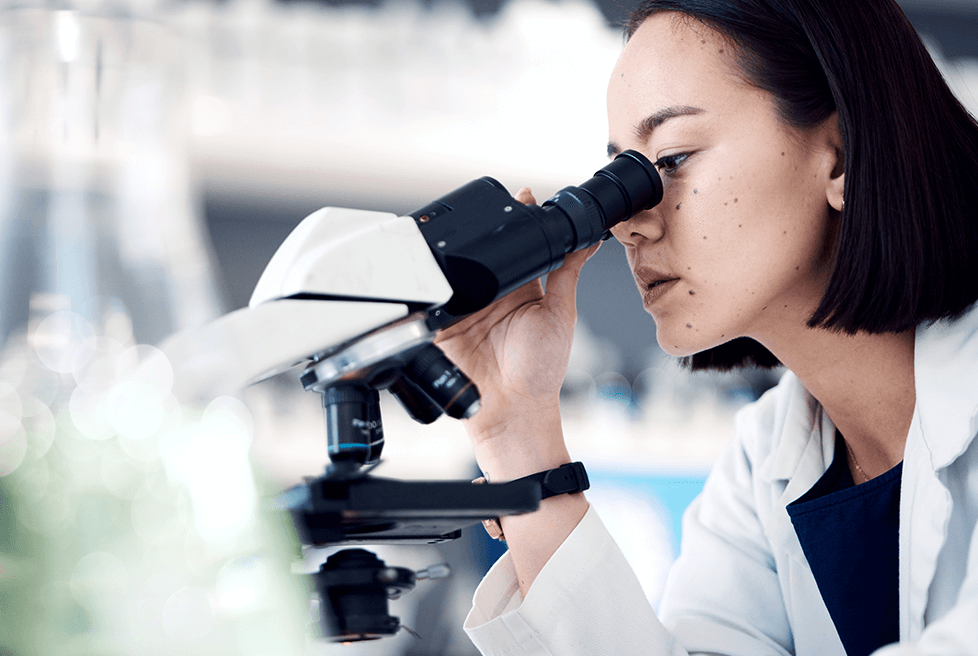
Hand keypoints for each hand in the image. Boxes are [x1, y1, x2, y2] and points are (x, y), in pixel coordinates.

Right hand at [434, 187, 599, 471]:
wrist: (512, 410)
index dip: (517, 221)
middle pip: (485, 252)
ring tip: (464, 231)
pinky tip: (442, 267)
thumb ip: (567, 274)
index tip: (521, 195)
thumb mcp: (560, 315)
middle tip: (489, 205)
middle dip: (484, 229)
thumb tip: (589, 240)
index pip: (517, 246)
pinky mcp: (443, 324)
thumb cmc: (541, 372)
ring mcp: (467, 308)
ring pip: (458, 269)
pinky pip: (435, 297)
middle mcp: (493, 295)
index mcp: (522, 290)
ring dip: (458, 251)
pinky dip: (436, 281)